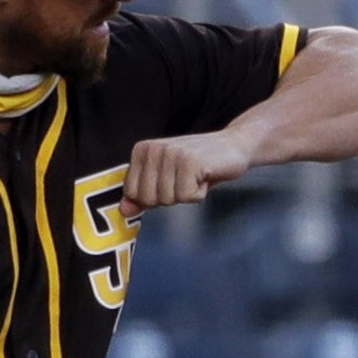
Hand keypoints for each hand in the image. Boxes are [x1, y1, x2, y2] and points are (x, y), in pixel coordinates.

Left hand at [123, 130, 255, 217]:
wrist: (232, 146)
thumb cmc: (199, 165)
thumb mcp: (166, 178)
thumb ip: (143, 194)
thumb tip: (124, 211)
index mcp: (142, 150)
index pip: (133, 192)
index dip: (155, 196)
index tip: (171, 181)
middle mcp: (153, 149)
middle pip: (149, 199)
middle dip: (171, 197)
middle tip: (186, 180)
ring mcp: (171, 154)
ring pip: (168, 199)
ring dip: (187, 194)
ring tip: (196, 177)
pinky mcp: (189, 161)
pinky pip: (187, 196)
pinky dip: (200, 193)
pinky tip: (205, 177)